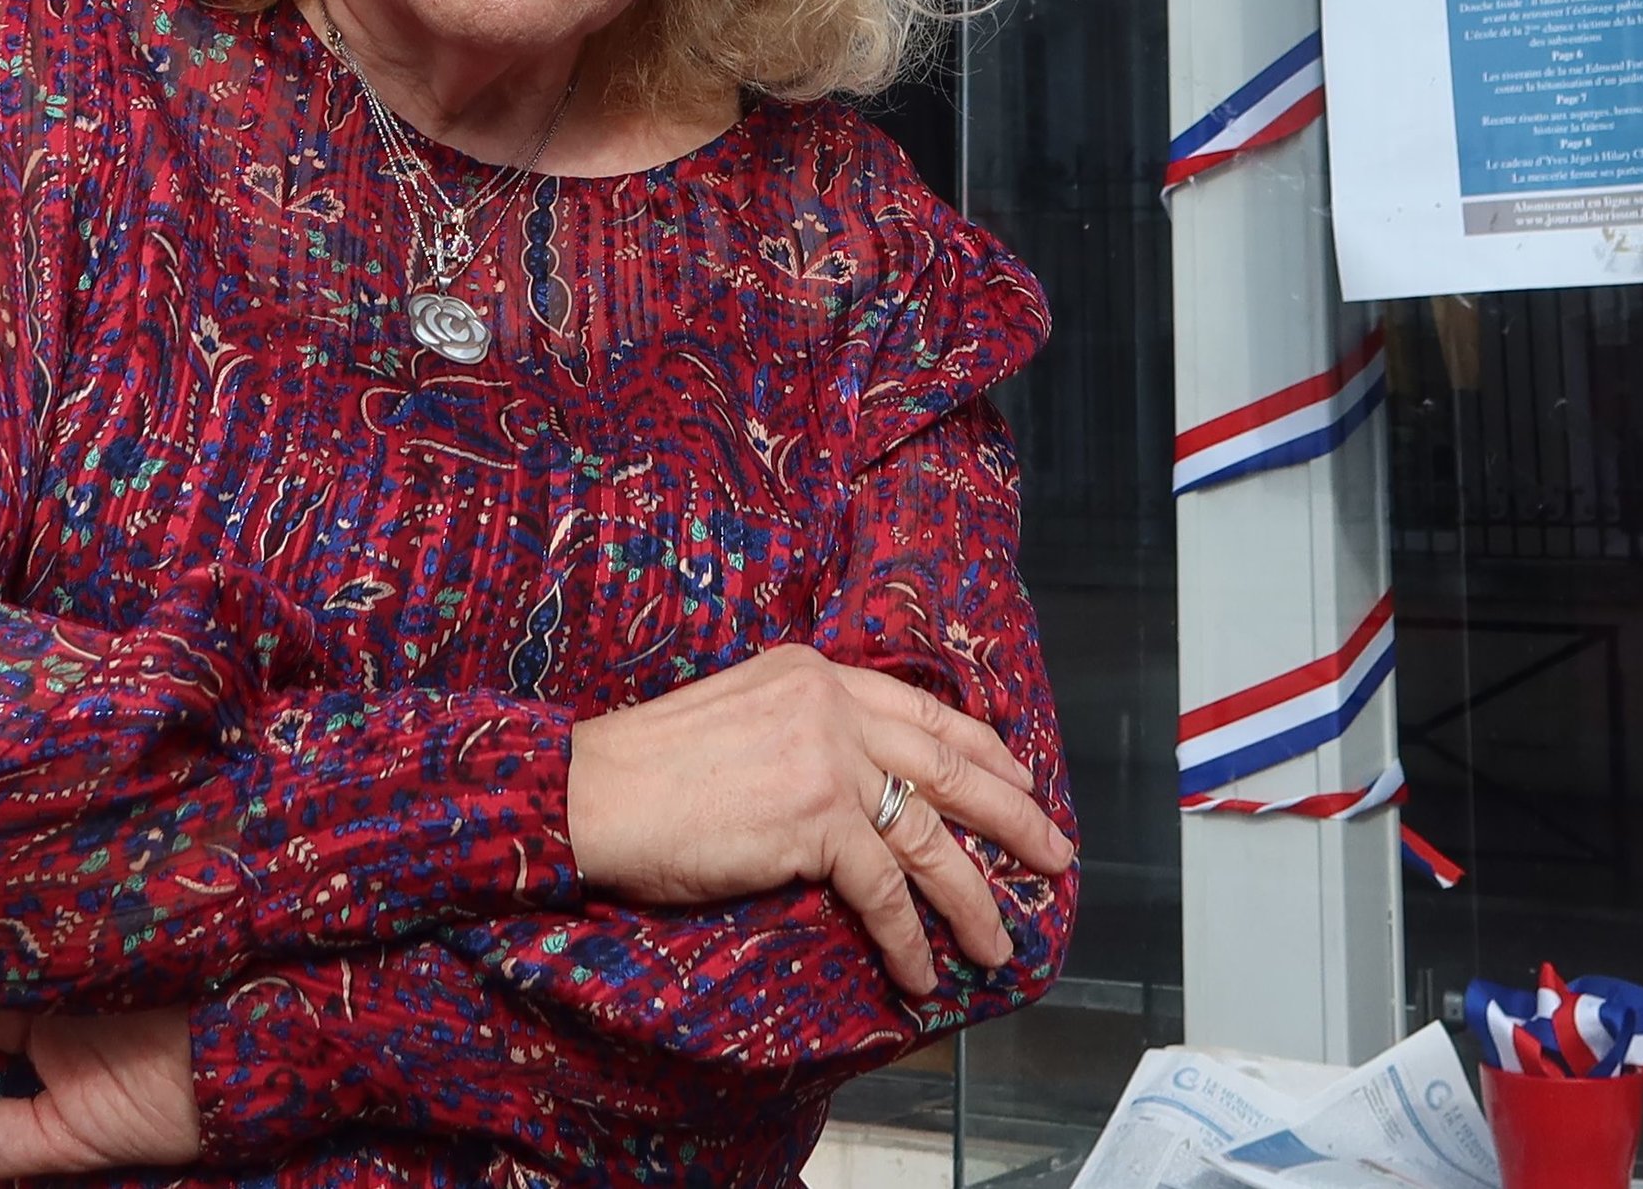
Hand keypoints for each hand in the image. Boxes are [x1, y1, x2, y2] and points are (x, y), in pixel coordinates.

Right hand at [565, 645, 1075, 996]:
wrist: (587, 791)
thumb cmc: (647, 768)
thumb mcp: (741, 716)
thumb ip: (803, 733)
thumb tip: (856, 790)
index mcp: (815, 673)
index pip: (922, 710)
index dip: (982, 750)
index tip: (1019, 778)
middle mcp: (832, 706)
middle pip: (948, 767)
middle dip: (1012, 816)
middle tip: (1055, 854)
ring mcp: (827, 759)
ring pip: (929, 836)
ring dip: (973, 897)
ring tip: (1000, 940)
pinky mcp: (814, 819)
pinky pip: (883, 890)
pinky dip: (909, 937)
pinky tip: (922, 969)